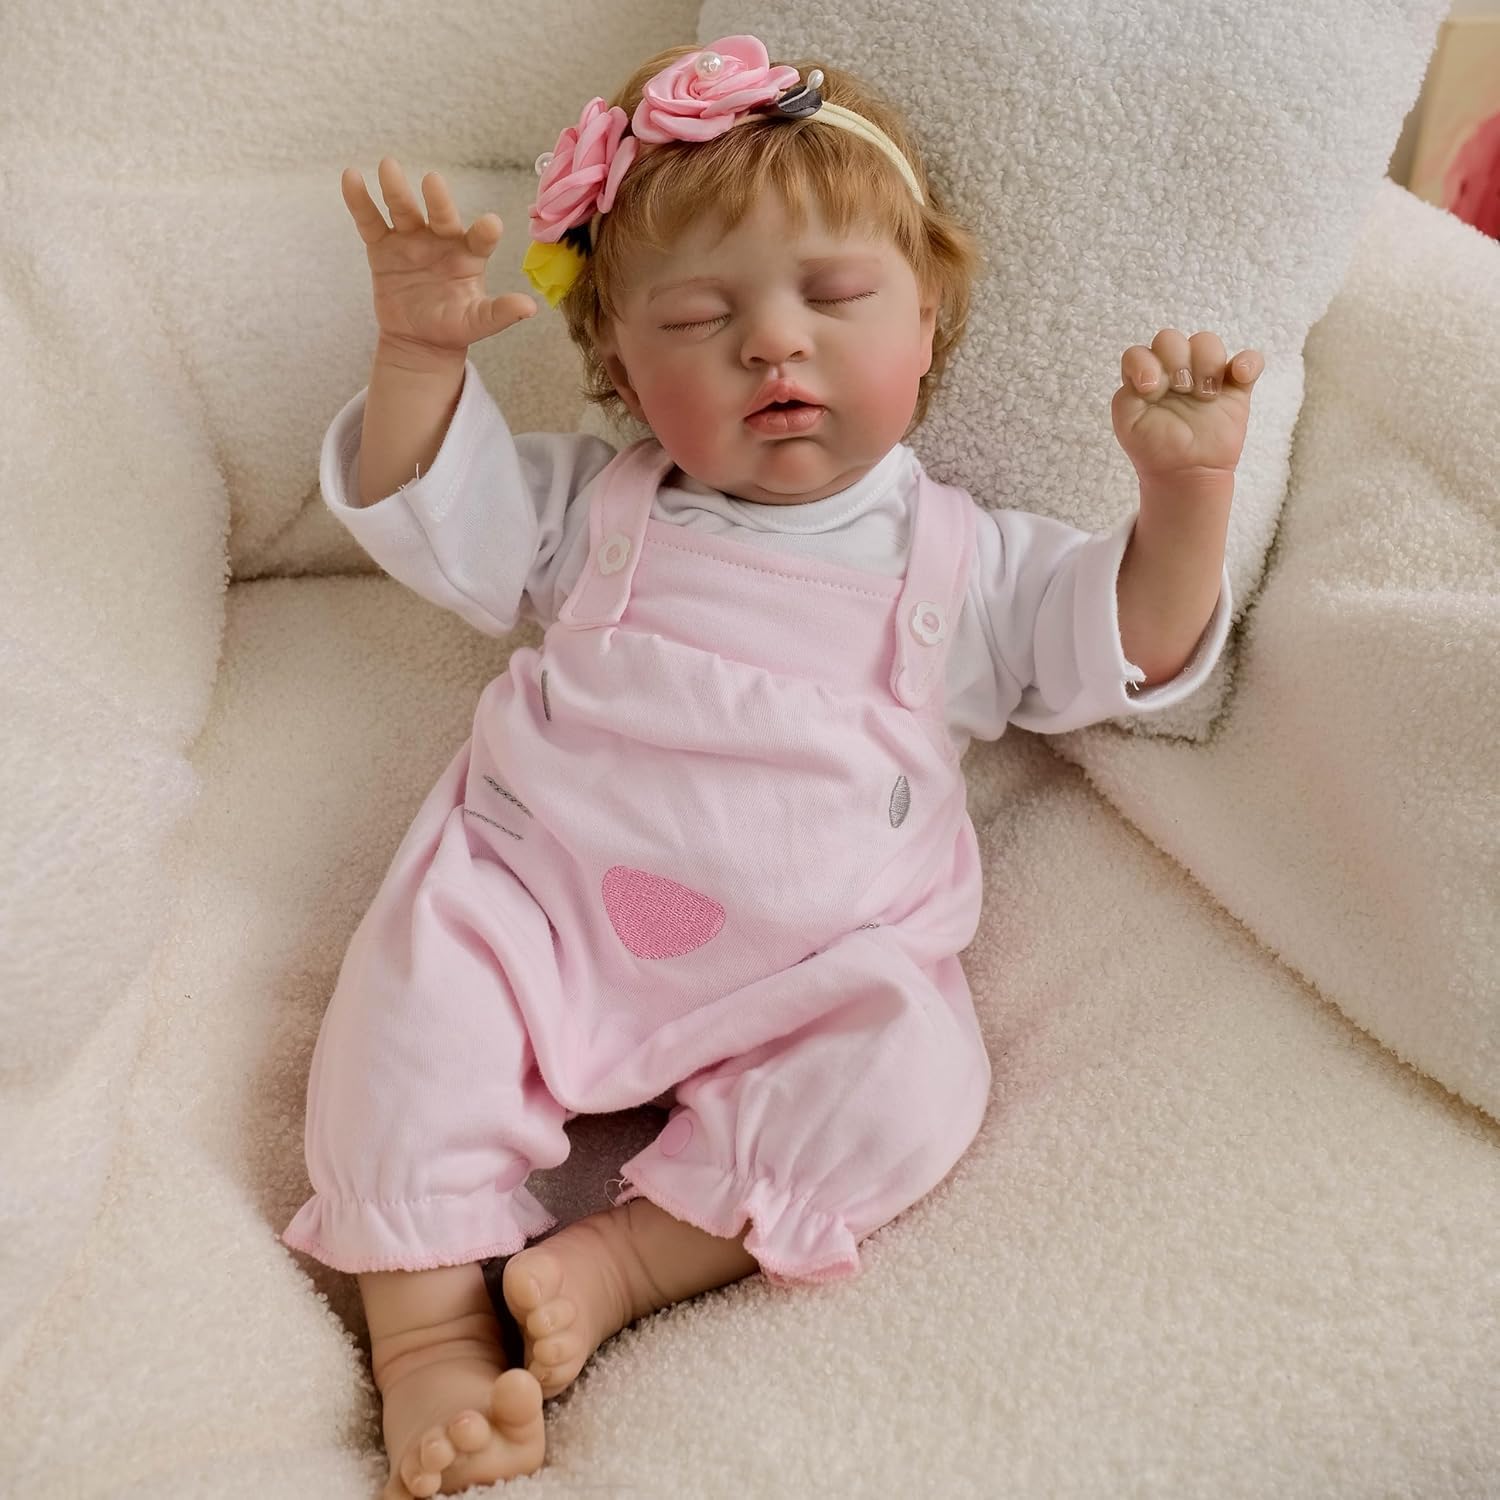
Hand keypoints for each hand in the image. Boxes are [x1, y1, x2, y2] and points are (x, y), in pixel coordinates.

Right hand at [341, 157, 536, 359]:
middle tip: (433, 181)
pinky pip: (370, 221)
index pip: (479, 239)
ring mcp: (411, 239)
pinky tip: (350, 177)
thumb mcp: (478, 323)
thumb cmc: (454, 325)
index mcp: (469, 255)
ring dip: (396, 190)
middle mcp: (442, 240)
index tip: (491, 225)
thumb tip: (530, 308)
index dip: (484, 232)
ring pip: (404, 211)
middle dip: (437, 200)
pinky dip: (359, 201)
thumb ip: (500, 312)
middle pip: (440, 216)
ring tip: (388, 166)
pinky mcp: (383, 245)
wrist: (419, 338)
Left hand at [1111, 329, 1263, 492]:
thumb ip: (1127, 396)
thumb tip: (1150, 377)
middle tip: (1180, 389)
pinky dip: (1248, 363)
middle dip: (1175, 360)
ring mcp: (1204, 377)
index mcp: (1146, 378)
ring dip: (1206, 362)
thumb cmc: (1153, 449)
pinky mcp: (1234, 388)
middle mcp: (1172, 372)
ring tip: (1206, 394)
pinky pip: (1249, 361)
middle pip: (1171, 339)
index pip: (1140, 352)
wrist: (1184, 475)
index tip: (1151, 389)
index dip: (1144, 363)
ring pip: (1207, 342)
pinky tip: (1239, 377)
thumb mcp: (1128, 424)